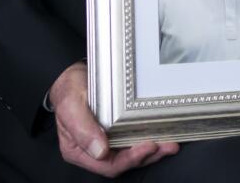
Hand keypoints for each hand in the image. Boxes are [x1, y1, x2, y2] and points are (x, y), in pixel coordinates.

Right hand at [49, 61, 179, 176]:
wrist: (71, 74)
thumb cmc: (68, 89)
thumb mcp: (71, 106)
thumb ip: (83, 129)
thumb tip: (100, 151)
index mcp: (79, 151)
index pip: (108, 165)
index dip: (130, 159)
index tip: (148, 146)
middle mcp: (94, 150)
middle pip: (124, 161)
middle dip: (148, 156)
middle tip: (168, 146)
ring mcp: (107, 140)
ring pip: (132, 151)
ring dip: (153, 150)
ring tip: (171, 143)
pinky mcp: (117, 129)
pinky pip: (134, 138)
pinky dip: (149, 137)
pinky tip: (162, 133)